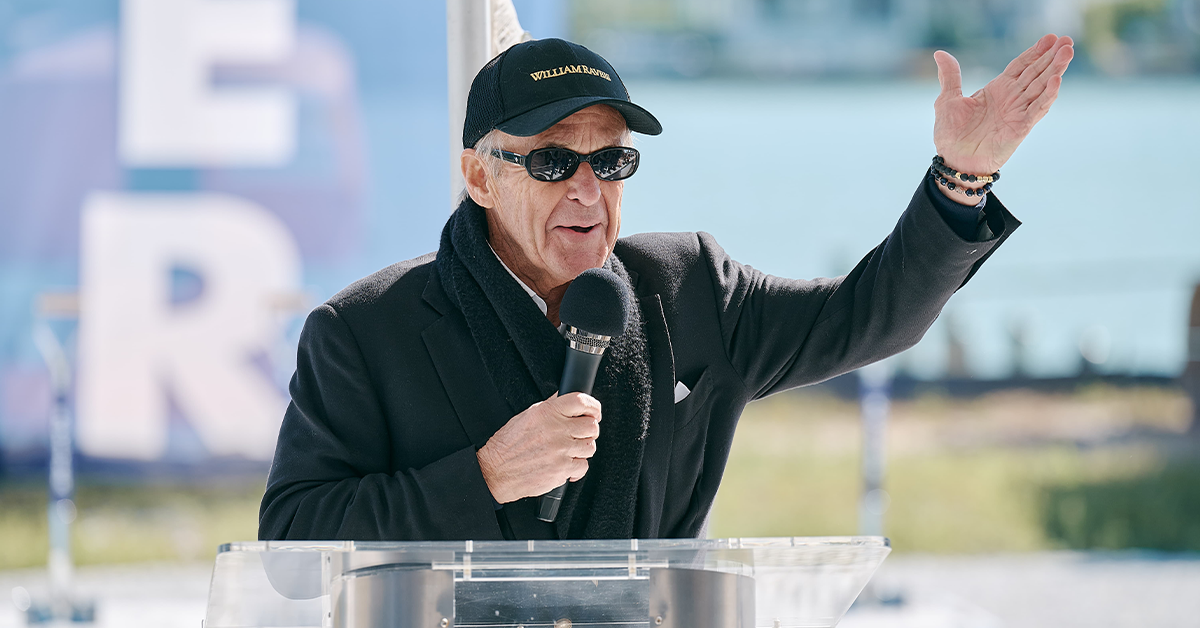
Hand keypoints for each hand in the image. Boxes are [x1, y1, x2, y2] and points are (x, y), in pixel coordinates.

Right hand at [476, 392, 600, 503]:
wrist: (496, 471)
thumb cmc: (508, 444)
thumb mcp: (527, 415)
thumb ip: (550, 406)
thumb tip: (564, 396)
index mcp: (548, 412)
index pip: (582, 402)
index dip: (593, 407)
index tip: (594, 412)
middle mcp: (556, 430)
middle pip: (591, 426)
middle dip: (589, 430)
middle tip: (580, 434)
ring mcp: (561, 450)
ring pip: (590, 446)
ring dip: (582, 449)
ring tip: (568, 450)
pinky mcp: (562, 469)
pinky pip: (583, 466)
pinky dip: (577, 467)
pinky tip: (565, 464)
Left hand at [933, 34, 1073, 175]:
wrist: (954, 162)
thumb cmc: (951, 134)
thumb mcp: (947, 100)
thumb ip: (950, 76)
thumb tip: (939, 53)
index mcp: (997, 89)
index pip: (1021, 66)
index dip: (1035, 52)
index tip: (1050, 37)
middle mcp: (1011, 99)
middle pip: (1036, 73)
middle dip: (1052, 57)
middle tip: (1068, 40)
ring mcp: (1018, 112)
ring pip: (1041, 87)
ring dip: (1055, 70)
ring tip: (1067, 53)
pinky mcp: (1021, 128)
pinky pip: (1037, 109)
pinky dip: (1047, 95)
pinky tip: (1056, 81)